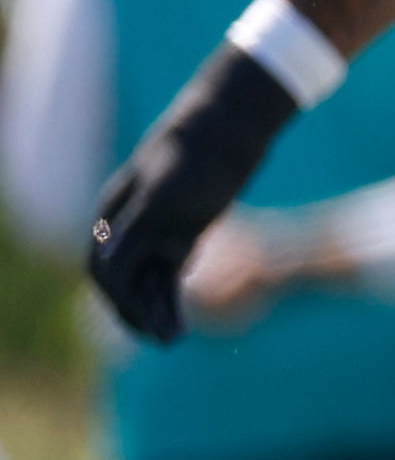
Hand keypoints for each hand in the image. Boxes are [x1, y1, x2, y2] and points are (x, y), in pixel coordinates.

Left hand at [87, 45, 304, 343]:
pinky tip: (175, 324)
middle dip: (124, 310)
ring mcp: (147, 215)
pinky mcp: (172, 217)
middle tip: (146, 336)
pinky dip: (164, 304)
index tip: (138, 317)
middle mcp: (125, 212)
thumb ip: (169, 219)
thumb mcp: (178, 183)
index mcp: (117, 203)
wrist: (227, 118)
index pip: (103, 260)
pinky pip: (161, 272)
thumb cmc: (208, 146)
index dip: (115, 294)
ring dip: (140, 315)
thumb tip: (176, 256)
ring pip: (128, 279)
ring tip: (165, 341)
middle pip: (107, 274)